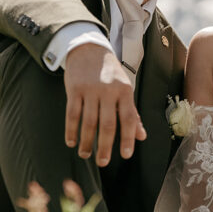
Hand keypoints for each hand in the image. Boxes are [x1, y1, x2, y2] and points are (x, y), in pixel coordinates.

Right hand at [63, 43, 146, 165]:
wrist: (89, 49)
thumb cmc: (110, 73)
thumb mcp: (125, 89)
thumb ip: (132, 113)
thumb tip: (141, 137)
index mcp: (125, 91)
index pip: (129, 118)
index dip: (128, 138)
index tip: (125, 155)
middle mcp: (108, 91)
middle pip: (107, 124)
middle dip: (105, 146)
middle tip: (103, 162)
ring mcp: (90, 90)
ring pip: (88, 121)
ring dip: (86, 141)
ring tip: (86, 155)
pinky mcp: (74, 89)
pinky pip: (72, 114)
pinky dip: (71, 130)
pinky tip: (71, 141)